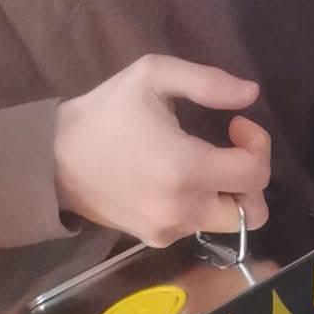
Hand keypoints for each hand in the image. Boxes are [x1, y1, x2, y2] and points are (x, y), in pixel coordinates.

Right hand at [54, 55, 270, 246]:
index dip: (259, 144)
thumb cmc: (106, 112)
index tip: (237, 123)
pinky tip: (183, 177)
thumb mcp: (153, 75)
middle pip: (252, 213)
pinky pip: (197, 227)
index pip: (255, 174)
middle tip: (231, 149)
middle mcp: (181, 208)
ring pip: (227, 224)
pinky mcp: (153, 238)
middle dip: (253, 178)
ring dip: (230, 192)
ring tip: (207, 161)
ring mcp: (167, 229)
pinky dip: (203, 204)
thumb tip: (251, 93)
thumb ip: (209, 82)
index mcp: (185, 169)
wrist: (53, 159)